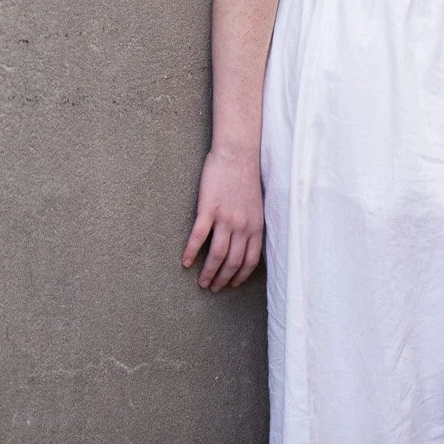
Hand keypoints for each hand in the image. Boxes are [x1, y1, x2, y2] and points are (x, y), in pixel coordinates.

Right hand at [183, 147, 264, 290]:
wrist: (238, 155)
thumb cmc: (246, 178)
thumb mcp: (257, 206)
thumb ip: (252, 226)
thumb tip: (246, 244)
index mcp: (256, 226)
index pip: (250, 261)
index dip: (240, 275)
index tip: (232, 284)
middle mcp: (243, 226)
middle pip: (232, 262)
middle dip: (222, 279)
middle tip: (213, 288)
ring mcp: (226, 218)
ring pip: (217, 255)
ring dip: (208, 272)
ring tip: (201, 282)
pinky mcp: (209, 209)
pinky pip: (198, 237)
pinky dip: (191, 252)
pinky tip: (185, 262)